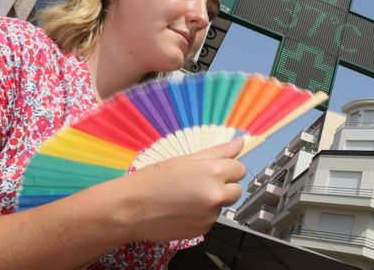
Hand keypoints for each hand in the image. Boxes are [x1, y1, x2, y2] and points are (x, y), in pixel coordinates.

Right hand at [112, 138, 246, 241]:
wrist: (131, 208)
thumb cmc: (154, 179)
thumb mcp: (185, 159)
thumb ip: (218, 152)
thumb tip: (241, 142)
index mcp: (213, 172)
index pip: (240, 170)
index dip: (228, 169)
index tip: (213, 170)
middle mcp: (216, 194)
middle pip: (236, 190)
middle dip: (224, 186)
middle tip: (199, 182)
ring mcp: (210, 215)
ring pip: (222, 205)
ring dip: (211, 201)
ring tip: (186, 196)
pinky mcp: (203, 230)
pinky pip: (211, 219)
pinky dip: (202, 214)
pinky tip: (182, 209)